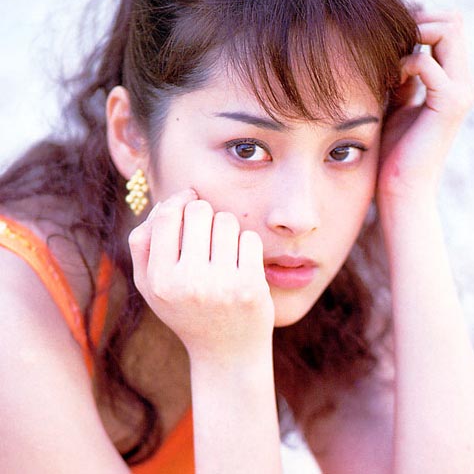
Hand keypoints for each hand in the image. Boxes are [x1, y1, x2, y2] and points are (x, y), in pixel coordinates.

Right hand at [128, 189, 273, 363]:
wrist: (227, 354)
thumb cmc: (187, 311)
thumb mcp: (151, 286)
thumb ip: (144, 244)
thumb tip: (165, 203)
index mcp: (158, 280)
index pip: (165, 215)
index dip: (179, 199)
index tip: (189, 199)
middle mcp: (187, 282)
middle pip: (198, 211)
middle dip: (205, 213)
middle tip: (207, 233)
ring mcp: (221, 284)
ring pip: (227, 221)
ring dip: (227, 229)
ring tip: (223, 252)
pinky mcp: (251, 286)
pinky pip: (249, 238)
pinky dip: (247, 245)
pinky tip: (241, 263)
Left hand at [377, 11, 473, 203]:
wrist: (399, 188)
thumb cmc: (392, 150)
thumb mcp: (396, 104)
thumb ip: (401, 77)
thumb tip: (395, 50)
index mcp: (451, 81)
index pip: (449, 26)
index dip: (419, 21)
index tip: (389, 38)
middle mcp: (462, 82)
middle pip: (453, 20)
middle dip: (417, 21)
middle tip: (389, 44)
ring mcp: (460, 91)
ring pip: (448, 29)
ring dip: (412, 36)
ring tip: (390, 64)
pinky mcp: (448, 104)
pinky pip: (426, 63)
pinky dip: (402, 64)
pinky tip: (388, 83)